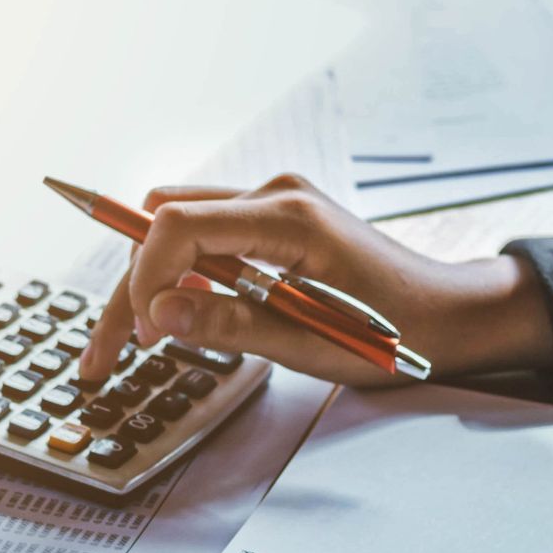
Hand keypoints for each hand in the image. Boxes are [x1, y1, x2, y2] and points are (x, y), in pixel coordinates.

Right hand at [80, 173, 552, 386]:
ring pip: (176, 228)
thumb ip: (230, 323)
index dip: (144, 278)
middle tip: (105, 357)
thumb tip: (158, 313)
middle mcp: (276, 195)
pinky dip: (180, 276)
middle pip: (166, 224)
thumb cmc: (395, 333)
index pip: (179, 224)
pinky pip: (205, 237)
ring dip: (149, 282)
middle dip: (129, 289)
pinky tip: (179, 319)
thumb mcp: (310, 342)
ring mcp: (274, 203)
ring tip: (133, 343)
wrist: (447, 316)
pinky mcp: (273, 221)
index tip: (140, 335)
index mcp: (288, 217)